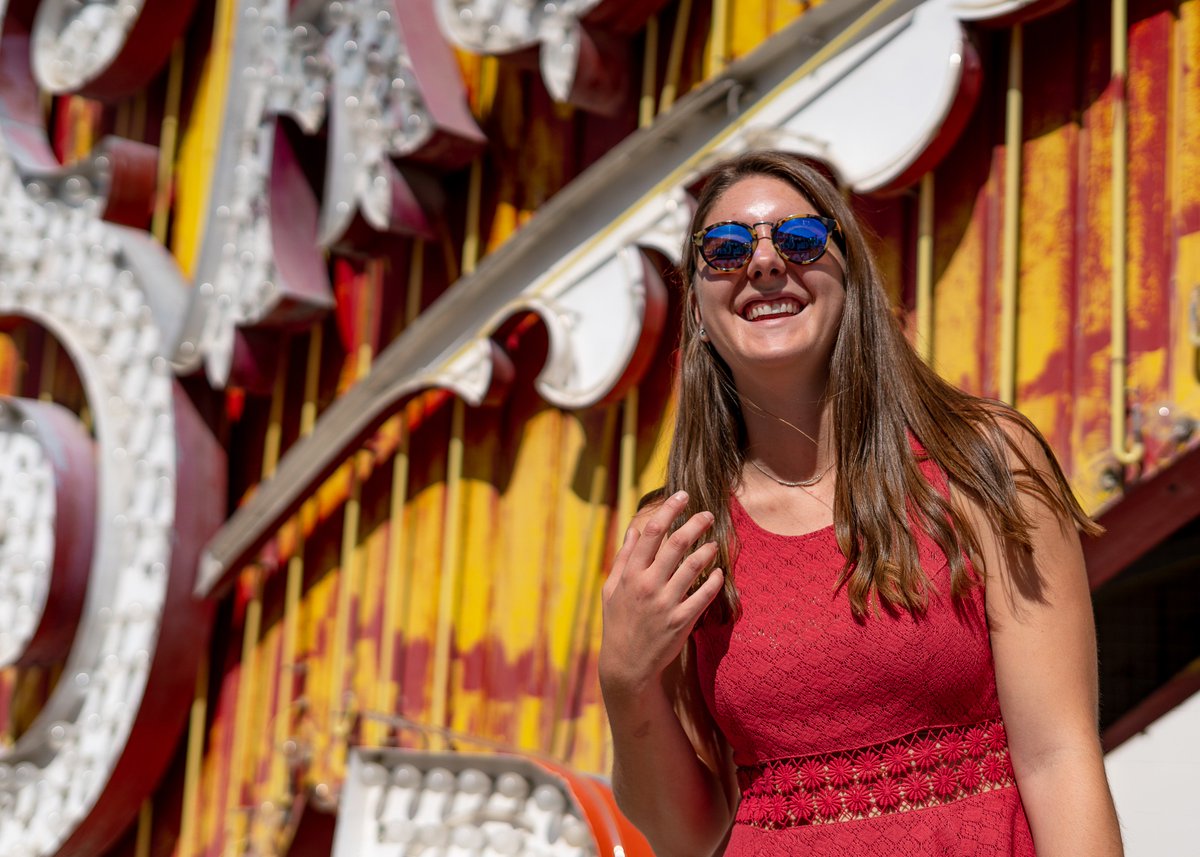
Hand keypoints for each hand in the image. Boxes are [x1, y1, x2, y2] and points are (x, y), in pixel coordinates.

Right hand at [599, 491, 724, 699]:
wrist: (627, 664)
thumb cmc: (618, 622)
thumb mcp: (611, 589)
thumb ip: (624, 557)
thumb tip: (634, 528)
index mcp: (630, 574)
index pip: (652, 531)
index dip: (669, 509)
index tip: (682, 495)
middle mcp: (648, 585)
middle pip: (676, 543)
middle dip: (695, 523)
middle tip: (708, 514)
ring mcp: (666, 603)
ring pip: (693, 566)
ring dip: (708, 549)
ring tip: (715, 542)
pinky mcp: (681, 621)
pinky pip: (703, 595)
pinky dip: (714, 580)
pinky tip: (719, 571)